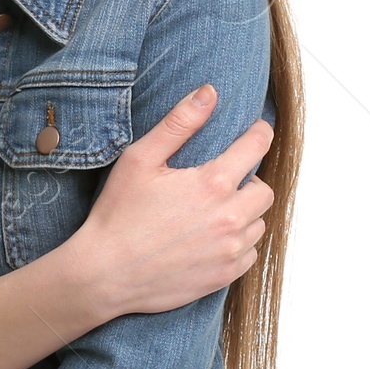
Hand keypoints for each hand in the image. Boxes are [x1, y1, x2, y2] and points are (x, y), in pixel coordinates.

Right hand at [75, 85, 274, 318]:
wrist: (105, 275)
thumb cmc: (118, 215)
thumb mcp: (140, 160)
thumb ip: (179, 123)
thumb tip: (209, 93)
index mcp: (213, 183)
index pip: (257, 146)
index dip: (258, 133)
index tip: (255, 132)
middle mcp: (230, 218)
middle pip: (265, 190)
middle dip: (250, 180)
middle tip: (222, 182)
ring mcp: (230, 250)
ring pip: (258, 223)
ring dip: (244, 214)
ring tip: (213, 212)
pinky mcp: (225, 275)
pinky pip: (249, 253)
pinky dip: (237, 244)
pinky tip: (210, 240)